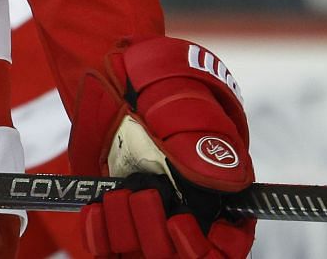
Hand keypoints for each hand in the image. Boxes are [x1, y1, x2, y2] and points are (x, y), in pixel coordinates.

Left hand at [69, 36, 254, 257]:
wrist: (123, 85)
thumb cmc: (167, 95)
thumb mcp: (192, 112)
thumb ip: (210, 146)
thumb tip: (228, 182)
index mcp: (218, 199)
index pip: (227, 251)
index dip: (207, 248)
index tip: (180, 222)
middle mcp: (187, 219)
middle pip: (179, 258)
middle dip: (155, 232)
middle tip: (142, 194)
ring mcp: (150, 224)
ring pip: (143, 256)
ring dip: (126, 227)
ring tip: (119, 191)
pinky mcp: (116, 222)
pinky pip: (108, 252)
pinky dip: (100, 234)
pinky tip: (99, 206)